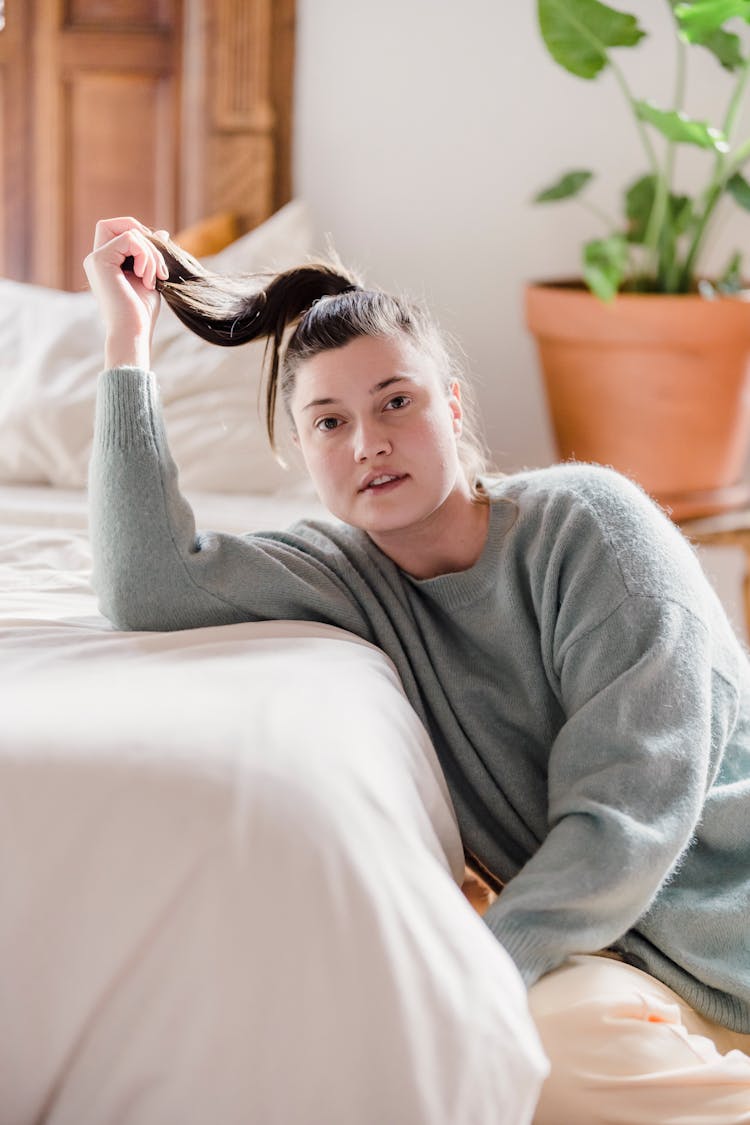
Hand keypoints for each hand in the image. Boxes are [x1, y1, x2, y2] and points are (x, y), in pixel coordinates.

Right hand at [83, 217, 170, 369]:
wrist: (133, 332)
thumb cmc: (141, 313)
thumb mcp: (151, 277)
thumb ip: (153, 255)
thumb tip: (162, 233)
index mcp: (106, 263)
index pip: (121, 231)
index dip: (142, 237)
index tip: (157, 262)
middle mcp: (96, 258)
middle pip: (119, 223)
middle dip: (145, 237)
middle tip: (159, 265)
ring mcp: (95, 258)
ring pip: (129, 231)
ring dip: (151, 252)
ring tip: (156, 278)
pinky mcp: (99, 260)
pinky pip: (129, 239)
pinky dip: (146, 255)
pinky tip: (148, 278)